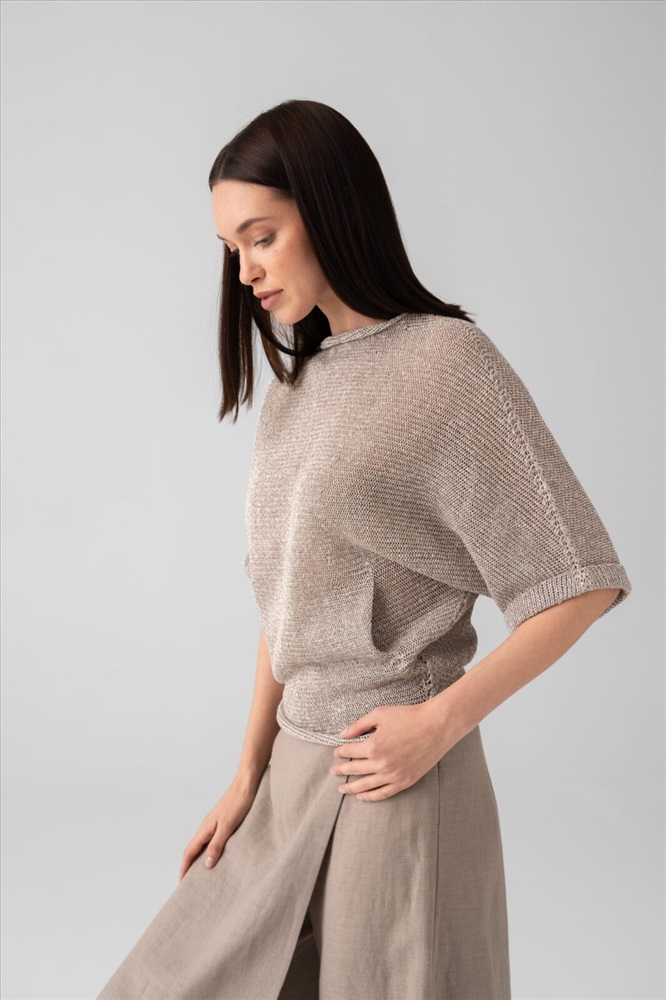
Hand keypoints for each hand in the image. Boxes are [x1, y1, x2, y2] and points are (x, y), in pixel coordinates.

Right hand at [179, 775, 259, 880]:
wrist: (248, 784)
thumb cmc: (238, 802)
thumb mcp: (228, 827)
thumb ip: (217, 845)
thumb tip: (206, 865)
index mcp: (205, 829)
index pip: (189, 852)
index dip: (184, 868)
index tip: (182, 883)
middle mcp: (207, 827)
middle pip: (194, 850)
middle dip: (190, 866)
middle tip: (192, 884)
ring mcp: (215, 824)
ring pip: (204, 845)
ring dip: (202, 859)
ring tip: (206, 874)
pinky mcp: (225, 822)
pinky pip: (214, 840)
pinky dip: (213, 851)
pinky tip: (221, 856)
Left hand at [330, 699, 463, 801]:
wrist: (436, 726)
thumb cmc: (409, 716)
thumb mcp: (380, 714)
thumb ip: (359, 724)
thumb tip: (343, 734)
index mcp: (373, 746)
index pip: (350, 752)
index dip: (341, 752)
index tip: (336, 753)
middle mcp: (381, 763)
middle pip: (355, 770)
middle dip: (342, 770)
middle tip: (333, 772)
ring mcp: (393, 775)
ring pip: (366, 785)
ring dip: (351, 787)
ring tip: (342, 789)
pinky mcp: (405, 781)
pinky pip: (383, 793)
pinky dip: (370, 797)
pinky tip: (361, 796)